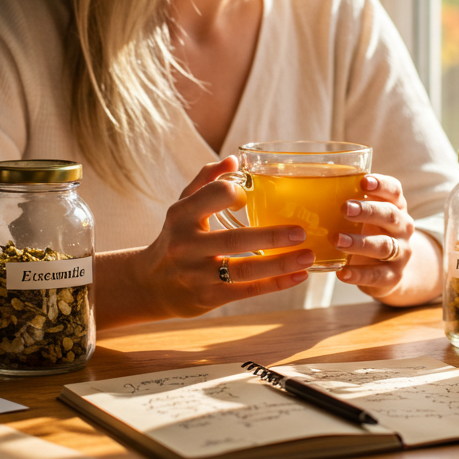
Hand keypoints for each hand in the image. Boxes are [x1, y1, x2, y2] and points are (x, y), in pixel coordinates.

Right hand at [138, 157, 313, 319]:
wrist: (150, 285)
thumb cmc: (176, 238)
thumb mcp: (182, 207)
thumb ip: (206, 181)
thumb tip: (235, 161)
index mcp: (181, 215)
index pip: (212, 196)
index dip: (235, 193)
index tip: (253, 194)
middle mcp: (187, 245)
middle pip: (234, 239)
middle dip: (271, 235)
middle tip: (302, 231)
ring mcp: (197, 274)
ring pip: (244, 270)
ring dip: (280, 264)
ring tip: (308, 256)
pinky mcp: (209, 298)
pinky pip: (247, 291)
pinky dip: (275, 284)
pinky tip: (298, 276)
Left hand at [333, 173, 416, 299]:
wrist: (389, 271)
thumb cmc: (369, 234)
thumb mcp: (365, 217)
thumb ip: (348, 204)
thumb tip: (307, 190)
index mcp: (395, 207)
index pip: (394, 191)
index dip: (381, 185)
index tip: (364, 181)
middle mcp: (402, 227)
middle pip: (390, 215)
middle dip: (368, 211)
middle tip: (345, 208)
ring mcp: (401, 253)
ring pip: (384, 246)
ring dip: (360, 243)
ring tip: (337, 240)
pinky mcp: (393, 276)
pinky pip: (377, 276)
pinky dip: (359, 275)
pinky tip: (342, 273)